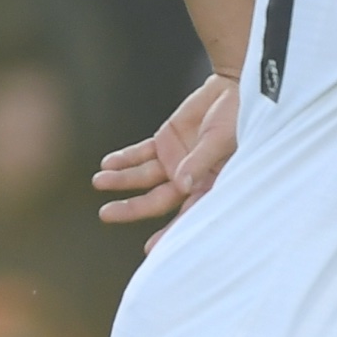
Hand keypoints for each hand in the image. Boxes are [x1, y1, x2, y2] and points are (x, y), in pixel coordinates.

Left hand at [95, 71, 238, 243]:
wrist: (234, 87)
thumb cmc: (238, 117)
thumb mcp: (221, 140)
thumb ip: (200, 161)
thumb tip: (182, 185)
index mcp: (211, 183)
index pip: (189, 213)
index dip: (172, 231)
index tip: (150, 249)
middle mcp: (191, 177)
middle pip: (158, 199)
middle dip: (132, 208)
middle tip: (106, 214)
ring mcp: (176, 160)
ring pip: (144, 177)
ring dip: (121, 180)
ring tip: (99, 181)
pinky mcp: (166, 141)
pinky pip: (140, 154)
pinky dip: (124, 159)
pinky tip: (108, 164)